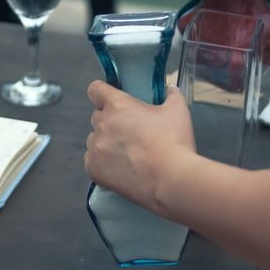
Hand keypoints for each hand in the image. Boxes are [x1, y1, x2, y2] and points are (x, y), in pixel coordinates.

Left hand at [85, 81, 195, 211]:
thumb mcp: (178, 111)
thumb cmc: (174, 143)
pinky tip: (121, 166)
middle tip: (130, 129)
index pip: (95, 89)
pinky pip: (91, 160)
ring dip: (105, 141)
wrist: (171, 180)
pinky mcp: (94, 170)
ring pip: (94, 139)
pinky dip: (103, 162)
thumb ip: (172, 95)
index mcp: (118, 105)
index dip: (102, 92)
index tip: (110, 97)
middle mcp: (102, 124)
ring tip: (128, 151)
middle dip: (111, 120)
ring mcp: (96, 148)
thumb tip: (171, 89)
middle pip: (97, 116)